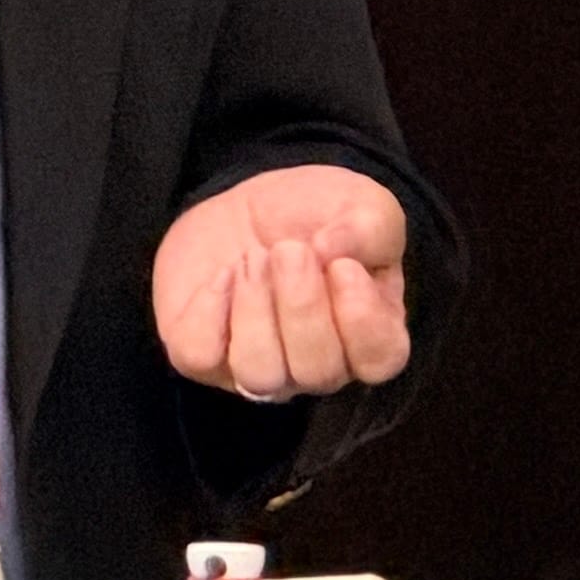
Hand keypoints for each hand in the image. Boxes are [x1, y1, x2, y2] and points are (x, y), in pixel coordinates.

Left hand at [154, 164, 414, 400]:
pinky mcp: (203, 354)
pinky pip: (200, 357)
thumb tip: (332, 251)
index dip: (361, 318)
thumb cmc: (318, 217)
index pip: (379, 360)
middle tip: (288, 250)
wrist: (250, 207)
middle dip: (301, 305)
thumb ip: (369, 227)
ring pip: (258, 374)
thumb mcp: (363, 205)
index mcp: (369, 336)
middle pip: (316, 372)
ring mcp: (258, 367)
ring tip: (253, 258)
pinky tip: (223, 274)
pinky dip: (208, 311)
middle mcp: (316, 366)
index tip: (343, 266)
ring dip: (255, 311)